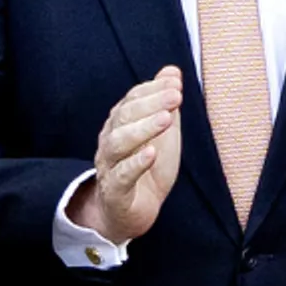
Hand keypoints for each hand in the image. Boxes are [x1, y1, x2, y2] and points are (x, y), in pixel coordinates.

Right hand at [74, 68, 183, 244]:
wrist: (131, 214)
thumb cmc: (146, 170)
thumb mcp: (161, 133)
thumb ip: (165, 103)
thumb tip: (172, 71)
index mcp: (120, 125)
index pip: (131, 100)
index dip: (152, 89)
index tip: (175, 82)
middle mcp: (110, 142)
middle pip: (123, 117)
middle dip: (151, 104)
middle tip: (176, 96)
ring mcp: (109, 167)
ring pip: (118, 144)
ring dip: (143, 128)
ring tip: (166, 119)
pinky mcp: (115, 193)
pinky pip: (121, 176)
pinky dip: (136, 163)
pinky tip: (152, 153)